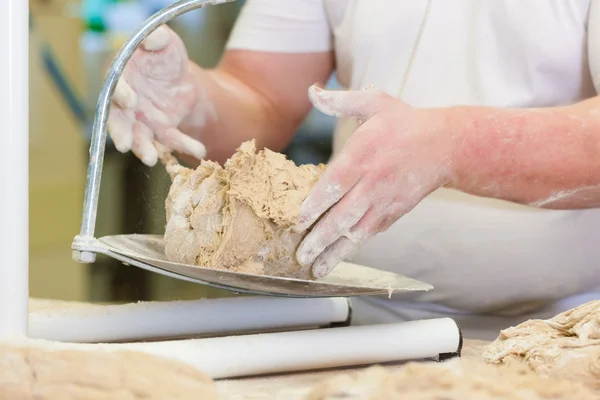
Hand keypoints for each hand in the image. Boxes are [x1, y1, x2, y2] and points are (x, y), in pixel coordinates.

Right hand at [108, 25, 205, 165]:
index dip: (120, 94)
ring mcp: (142, 120)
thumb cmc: (163, 53)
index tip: (129, 101)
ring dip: (144, 149)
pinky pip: (172, 140)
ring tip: (151, 159)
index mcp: (121, 77)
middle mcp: (126, 104)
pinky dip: (184, 146)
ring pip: (140, 138)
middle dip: (121, 133)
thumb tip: (154, 38)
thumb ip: (157, 39)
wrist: (178, 72)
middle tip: (125, 145)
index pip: (114, 87)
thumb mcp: (164, 41)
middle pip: (119, 120)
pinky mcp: (162, 130)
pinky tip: (198, 150)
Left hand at [295, 85, 454, 277]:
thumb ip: (341, 100)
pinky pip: (370, 233)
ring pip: (356, 232)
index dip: (315, 206)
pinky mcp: (394, 213)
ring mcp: (384, 202)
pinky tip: (337, 259)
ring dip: (335, 252)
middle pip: (342, 217)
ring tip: (315, 269)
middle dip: (319, 238)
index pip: (333, 185)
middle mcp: (372, 183)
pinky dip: (353, 248)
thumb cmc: (405, 122)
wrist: (446, 145)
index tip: (298, 222)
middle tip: (300, 255)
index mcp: (363, 156)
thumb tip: (312, 91)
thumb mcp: (374, 102)